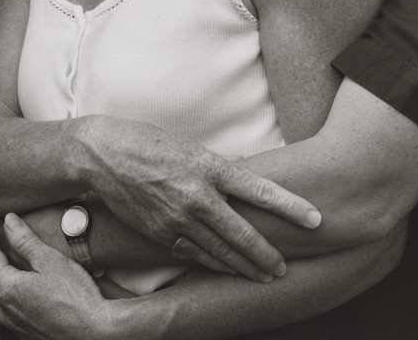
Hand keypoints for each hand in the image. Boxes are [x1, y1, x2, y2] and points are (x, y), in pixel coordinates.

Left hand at [0, 215, 114, 339]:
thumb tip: (8, 221)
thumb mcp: (49, 260)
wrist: (94, 332)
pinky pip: (7, 304)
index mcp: (7, 288)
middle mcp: (5, 308)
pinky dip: (8, 286)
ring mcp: (14, 322)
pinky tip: (18, 281)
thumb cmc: (76, 297)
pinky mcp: (25, 330)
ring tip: (3, 254)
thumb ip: (25, 240)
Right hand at [84, 117, 320, 279]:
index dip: (291, 206)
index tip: (316, 219)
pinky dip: (213, 263)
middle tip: (284, 269)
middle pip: (243, 233)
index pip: (260, 190)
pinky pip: (193, 254)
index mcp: (208, 166)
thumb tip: (242, 184)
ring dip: (244, 267)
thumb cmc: (147, 141)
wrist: (101, 155)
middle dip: (267, 255)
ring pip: (219, 251)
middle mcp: (196, 195)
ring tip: (263, 276)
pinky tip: (226, 269)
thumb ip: (216, 169)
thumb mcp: (189, 147)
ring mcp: (177, 218)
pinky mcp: (160, 232)